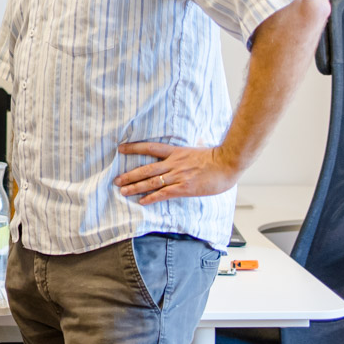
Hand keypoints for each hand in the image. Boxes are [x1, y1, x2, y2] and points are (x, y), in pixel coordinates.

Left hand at [114, 142, 238, 204]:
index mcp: (175, 152)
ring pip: (151, 182)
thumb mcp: (198, 148)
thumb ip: (189, 149)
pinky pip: (164, 193)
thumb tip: (195, 141)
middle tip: (116, 180)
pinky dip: (151, 197)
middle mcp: (173, 163)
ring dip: (135, 187)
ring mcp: (178, 176)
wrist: (228, 163)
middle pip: (146, 169)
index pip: (150, 148)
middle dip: (129, 175)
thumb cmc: (216, 157)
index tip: (121, 149)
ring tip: (122, 191)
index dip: (134, 148)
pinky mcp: (184, 188)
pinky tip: (142, 201)